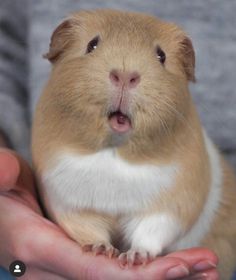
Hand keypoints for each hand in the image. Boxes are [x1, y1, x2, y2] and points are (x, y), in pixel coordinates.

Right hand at [0, 148, 218, 279]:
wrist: (1, 212)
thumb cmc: (4, 197)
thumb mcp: (1, 183)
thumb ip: (1, 177)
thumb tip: (5, 173)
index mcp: (40, 247)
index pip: (94, 271)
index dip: (137, 275)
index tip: (177, 268)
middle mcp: (57, 269)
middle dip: (165, 279)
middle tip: (208, 268)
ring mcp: (69, 271)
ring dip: (165, 278)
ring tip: (204, 269)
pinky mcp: (79, 264)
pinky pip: (118, 274)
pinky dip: (149, 273)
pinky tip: (175, 266)